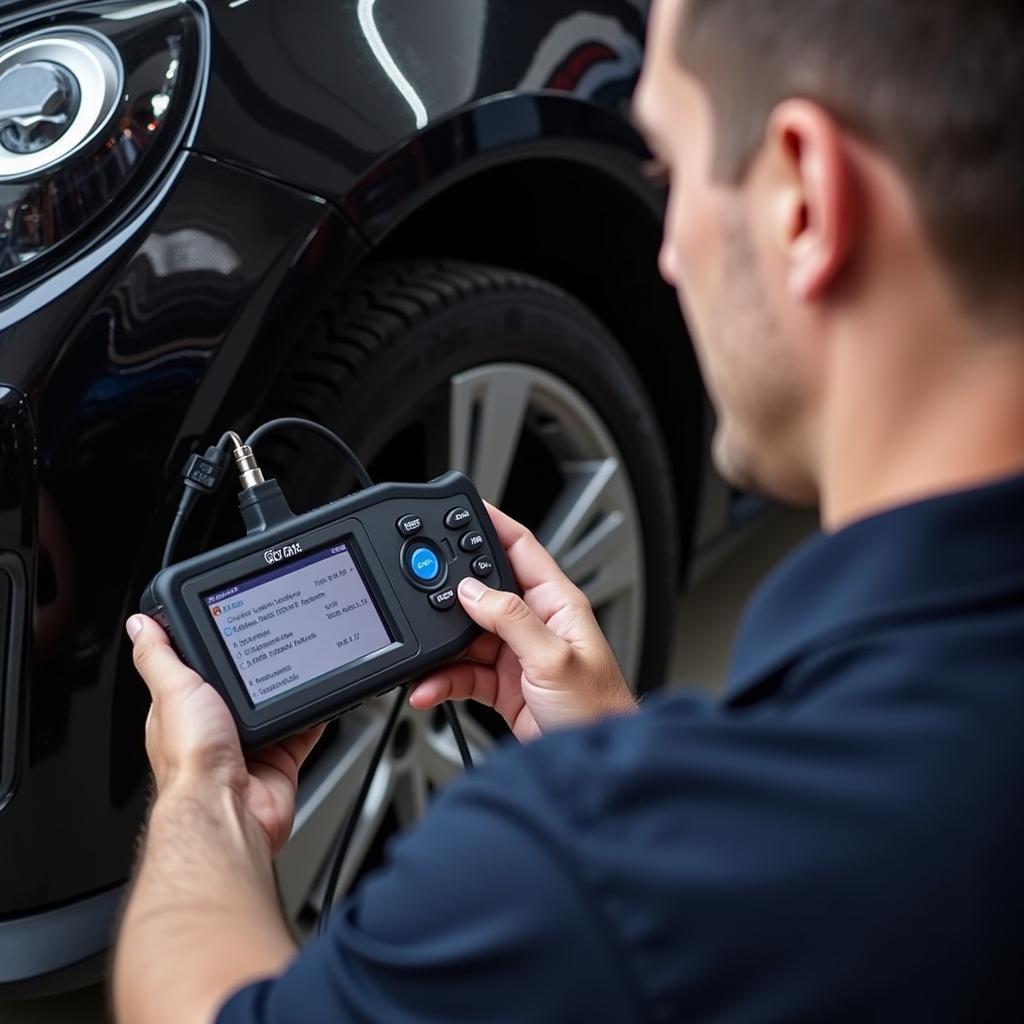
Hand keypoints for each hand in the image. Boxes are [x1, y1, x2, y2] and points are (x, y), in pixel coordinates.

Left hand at [126, 614, 322, 854]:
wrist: (229, 809)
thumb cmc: (192, 762)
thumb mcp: (172, 691)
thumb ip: (158, 657)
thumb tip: (141, 626)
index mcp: (183, 711)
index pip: (197, 671)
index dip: (213, 650)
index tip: (231, 627)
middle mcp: (216, 730)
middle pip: (242, 688)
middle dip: (257, 671)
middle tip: (272, 646)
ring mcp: (249, 747)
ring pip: (274, 708)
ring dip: (287, 692)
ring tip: (298, 667)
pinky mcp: (279, 760)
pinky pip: (303, 730)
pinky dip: (314, 716)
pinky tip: (319, 698)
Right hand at [409, 503, 636, 740]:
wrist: (585, 764)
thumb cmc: (598, 710)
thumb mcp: (553, 658)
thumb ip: (511, 620)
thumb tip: (472, 591)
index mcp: (557, 603)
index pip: (521, 548)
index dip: (493, 525)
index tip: (463, 508)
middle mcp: (536, 623)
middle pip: (484, 591)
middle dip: (452, 591)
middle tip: (421, 587)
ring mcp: (517, 654)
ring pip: (467, 635)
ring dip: (443, 648)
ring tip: (423, 657)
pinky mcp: (502, 685)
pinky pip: (463, 673)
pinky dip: (443, 679)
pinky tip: (429, 687)